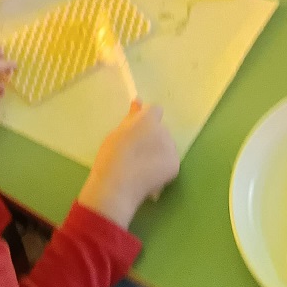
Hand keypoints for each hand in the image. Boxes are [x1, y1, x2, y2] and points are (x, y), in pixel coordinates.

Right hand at [78, 101, 179, 228]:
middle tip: (137, 151)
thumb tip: (138, 101)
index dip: (147, 119)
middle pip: (161, 129)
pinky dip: (162, 166)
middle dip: (153, 136)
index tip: (137, 130)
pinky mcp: (175, 166)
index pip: (155, 110)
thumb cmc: (110, 157)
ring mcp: (171, 149)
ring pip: (166, 145)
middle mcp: (164, 131)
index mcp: (148, 120)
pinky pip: (170, 161)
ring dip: (158, 150)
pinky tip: (149, 174)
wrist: (116, 186)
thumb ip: (131, 117)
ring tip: (142, 166)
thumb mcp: (117, 133)